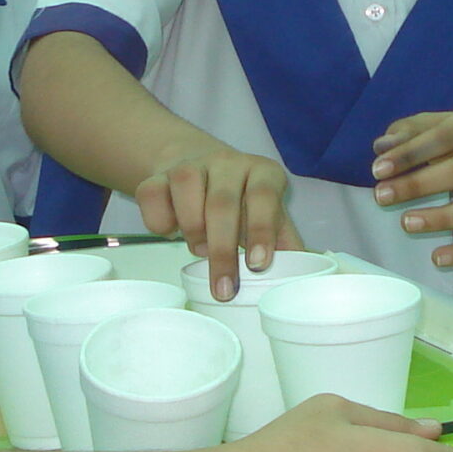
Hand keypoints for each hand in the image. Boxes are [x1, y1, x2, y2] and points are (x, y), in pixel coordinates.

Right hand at [136, 144, 301, 298]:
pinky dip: (160, 221)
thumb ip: (283, 243)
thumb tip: (301, 278)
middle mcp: (228, 162)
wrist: (199, 170)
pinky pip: (152, 195)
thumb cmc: (242, 203)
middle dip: (222, 252)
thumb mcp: (269, 217)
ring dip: (192, 231)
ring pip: (186, 191)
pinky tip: (171, 230)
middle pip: (222, 204)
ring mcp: (191, 165)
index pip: (264, 197)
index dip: (261, 230)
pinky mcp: (158, 174)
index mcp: (262, 173)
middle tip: (224, 289)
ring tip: (200, 248)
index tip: (257, 265)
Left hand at [373, 104, 452, 269]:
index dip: (409, 153)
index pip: (443, 135)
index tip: (377, 170)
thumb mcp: (437, 126)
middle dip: (418, 185)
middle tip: (382, 196)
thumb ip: (409, 132)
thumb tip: (383, 146)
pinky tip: (438, 259)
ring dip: (442, 219)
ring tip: (406, 223)